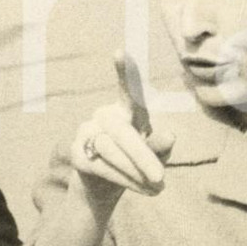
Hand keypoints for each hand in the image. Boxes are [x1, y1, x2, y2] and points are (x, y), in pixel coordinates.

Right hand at [71, 54, 174, 201]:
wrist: (101, 194)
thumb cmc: (135, 168)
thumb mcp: (154, 158)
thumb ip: (160, 148)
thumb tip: (170, 135)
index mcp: (125, 112)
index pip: (127, 91)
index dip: (124, 72)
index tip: (119, 52)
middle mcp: (103, 117)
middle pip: (123, 133)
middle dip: (144, 158)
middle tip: (162, 181)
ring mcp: (86, 133)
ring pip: (113, 151)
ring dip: (136, 173)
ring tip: (156, 189)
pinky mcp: (76, 153)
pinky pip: (102, 166)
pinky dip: (124, 180)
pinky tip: (141, 190)